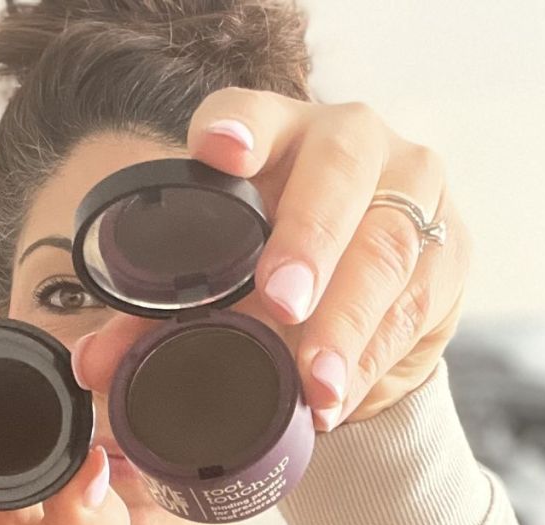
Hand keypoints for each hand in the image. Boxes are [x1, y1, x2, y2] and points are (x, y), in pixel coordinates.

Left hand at [73, 89, 470, 432]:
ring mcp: (411, 189)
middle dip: (308, 240)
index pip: (252, 112)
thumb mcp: (221, 288)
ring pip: (386, 247)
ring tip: (316, 384)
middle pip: (337, 174)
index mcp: (276, 136)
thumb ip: (158, 322)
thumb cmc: (278, 276)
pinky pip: (417, 301)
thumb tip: (95, 366)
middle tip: (282, 303)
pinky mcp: (450, 247)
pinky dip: (376, 355)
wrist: (367, 303)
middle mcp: (350, 145)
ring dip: (347, 322)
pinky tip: (345, 392)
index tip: (219, 151)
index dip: (239, 128)